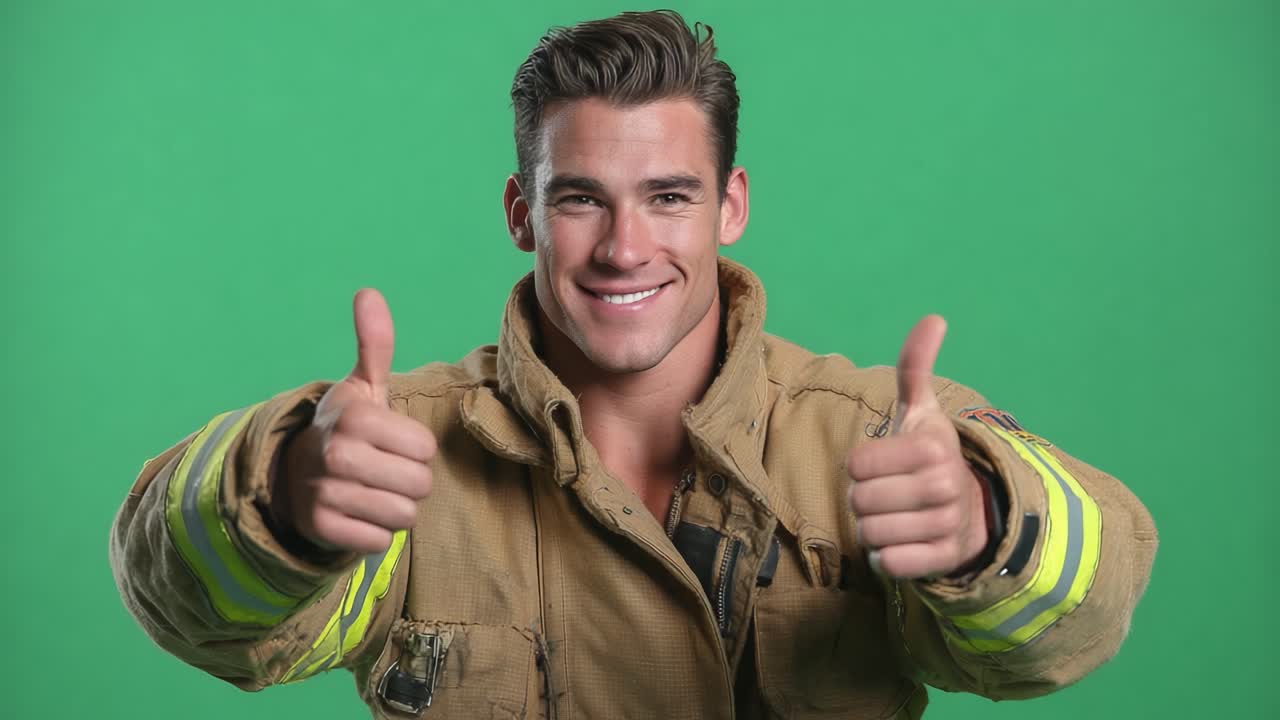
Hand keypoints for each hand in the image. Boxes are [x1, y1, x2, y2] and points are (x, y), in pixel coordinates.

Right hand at [274, 289, 435, 553]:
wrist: (293, 475)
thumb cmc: (345, 429)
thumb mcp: (361, 386)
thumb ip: (374, 343)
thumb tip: (369, 293)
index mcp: (355, 417)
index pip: (425, 449)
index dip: (416, 449)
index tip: (391, 443)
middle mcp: (336, 454)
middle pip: (419, 485)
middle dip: (411, 482)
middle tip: (385, 472)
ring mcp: (325, 493)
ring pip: (402, 517)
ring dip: (395, 509)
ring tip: (372, 491)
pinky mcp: (320, 529)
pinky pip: (378, 541)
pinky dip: (374, 533)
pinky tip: (356, 514)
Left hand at [845, 315, 987, 578]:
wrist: (971, 512)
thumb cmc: (928, 457)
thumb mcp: (919, 411)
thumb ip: (914, 367)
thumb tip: (934, 318)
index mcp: (932, 447)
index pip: (856, 463)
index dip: (859, 466)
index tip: (880, 465)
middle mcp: (944, 485)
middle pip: (859, 500)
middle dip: (863, 499)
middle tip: (887, 494)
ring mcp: (946, 525)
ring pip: (870, 533)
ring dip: (872, 528)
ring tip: (894, 516)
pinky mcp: (942, 561)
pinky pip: (889, 564)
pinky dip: (885, 557)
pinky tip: (901, 543)